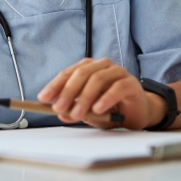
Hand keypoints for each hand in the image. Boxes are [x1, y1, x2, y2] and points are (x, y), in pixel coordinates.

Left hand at [37, 58, 163, 129]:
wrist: (137, 112)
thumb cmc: (110, 109)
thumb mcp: (88, 112)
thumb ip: (75, 110)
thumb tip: (60, 113)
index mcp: (89, 68)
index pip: (68, 73)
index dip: (55, 85)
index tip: (43, 98)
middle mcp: (102, 66)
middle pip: (81, 73)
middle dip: (68, 91)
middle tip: (59, 108)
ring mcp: (118, 72)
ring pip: (97, 79)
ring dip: (84, 97)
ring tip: (77, 114)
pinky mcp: (131, 83)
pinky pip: (117, 88)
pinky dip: (106, 98)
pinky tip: (97, 109)